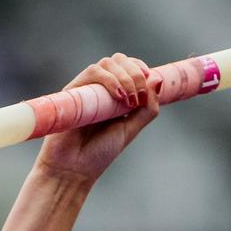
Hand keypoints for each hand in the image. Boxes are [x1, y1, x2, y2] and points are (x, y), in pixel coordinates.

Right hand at [33, 54, 159, 185]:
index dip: (140, 68)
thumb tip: (158, 79)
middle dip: (135, 73)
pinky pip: (92, 72)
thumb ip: (147, 108)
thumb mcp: (131, 129)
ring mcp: (85, 89)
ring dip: (125, 76)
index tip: (150, 80)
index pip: (128, 66)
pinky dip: (110, 79)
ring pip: (108, 63)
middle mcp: (99, 89)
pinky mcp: (72, 92)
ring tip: (129, 100)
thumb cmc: (99, 153)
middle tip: (139, 97)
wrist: (73, 169)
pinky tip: (118, 96)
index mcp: (113, 95)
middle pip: (119, 60)